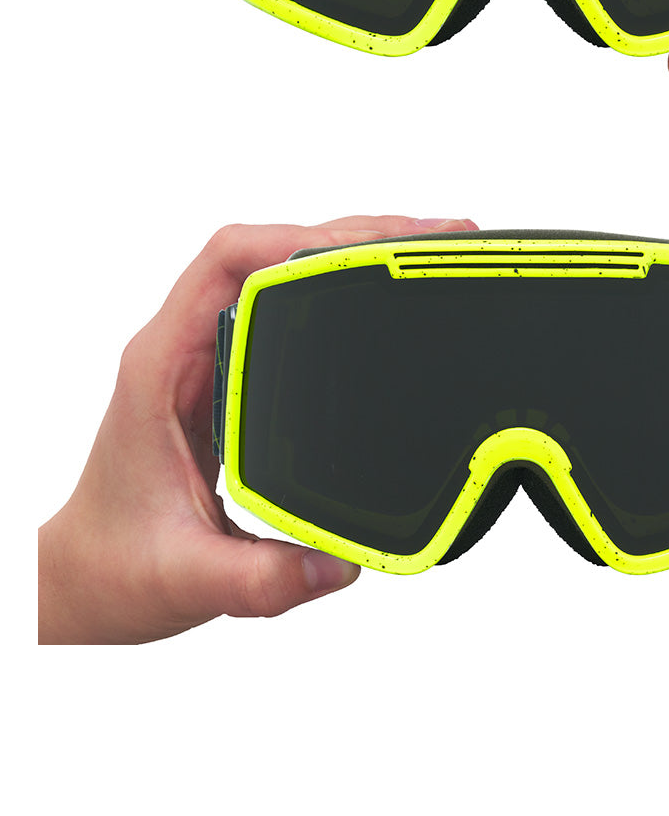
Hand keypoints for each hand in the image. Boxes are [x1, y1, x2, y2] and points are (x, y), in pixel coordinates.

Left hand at [38, 214, 478, 643]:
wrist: (86, 581)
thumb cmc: (114, 568)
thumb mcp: (185, 578)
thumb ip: (259, 580)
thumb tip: (340, 563)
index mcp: (161, 366)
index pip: (226, 263)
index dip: (300, 239)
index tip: (374, 247)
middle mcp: (184, 347)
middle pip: (267, 251)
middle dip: (353, 234)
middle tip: (434, 239)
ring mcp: (208, 356)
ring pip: (280, 270)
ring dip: (351, 251)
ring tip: (426, 251)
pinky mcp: (234, 374)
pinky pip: (287, 306)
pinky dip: (342, 287)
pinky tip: (388, 294)